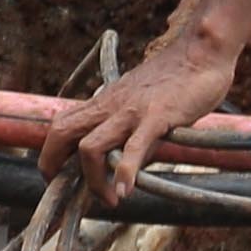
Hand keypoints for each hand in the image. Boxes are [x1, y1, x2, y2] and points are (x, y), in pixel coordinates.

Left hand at [41, 26, 244, 209]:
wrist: (201, 51)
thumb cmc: (174, 77)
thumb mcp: (139, 100)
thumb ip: (127, 126)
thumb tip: (121, 160)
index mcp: (104, 101)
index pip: (61, 124)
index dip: (49, 153)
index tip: (56, 177)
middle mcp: (110, 105)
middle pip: (62, 133)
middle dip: (53, 166)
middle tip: (66, 194)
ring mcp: (131, 111)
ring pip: (91, 146)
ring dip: (93, 180)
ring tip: (110, 199)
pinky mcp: (156, 116)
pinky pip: (134, 147)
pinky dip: (126, 173)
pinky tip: (126, 191)